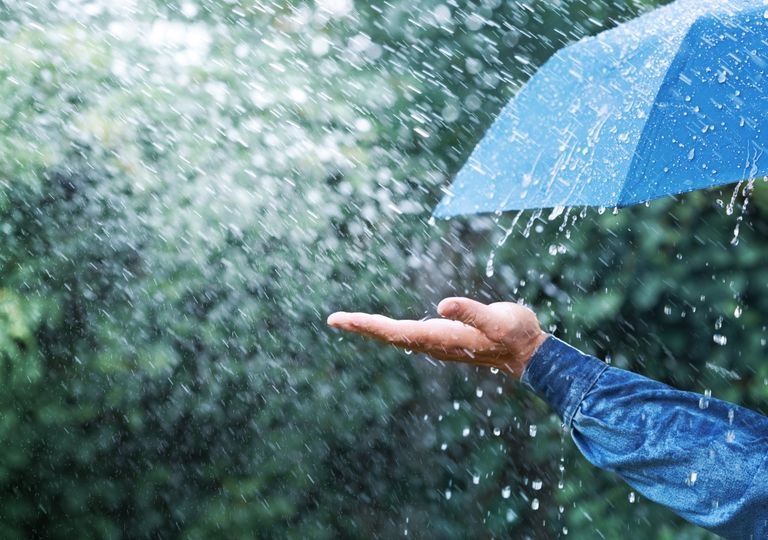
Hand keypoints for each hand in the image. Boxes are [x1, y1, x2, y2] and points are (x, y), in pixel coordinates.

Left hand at [327, 297, 547, 378]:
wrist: (528, 354)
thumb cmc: (515, 334)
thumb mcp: (498, 320)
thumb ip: (472, 313)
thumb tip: (443, 305)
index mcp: (439, 337)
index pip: (394, 331)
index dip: (366, 325)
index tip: (341, 320)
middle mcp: (433, 343)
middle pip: (389, 335)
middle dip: (361, 327)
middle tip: (333, 320)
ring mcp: (438, 343)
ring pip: (397, 336)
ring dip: (372, 329)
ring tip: (349, 322)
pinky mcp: (444, 339)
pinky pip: (408, 335)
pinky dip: (389, 329)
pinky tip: (384, 328)